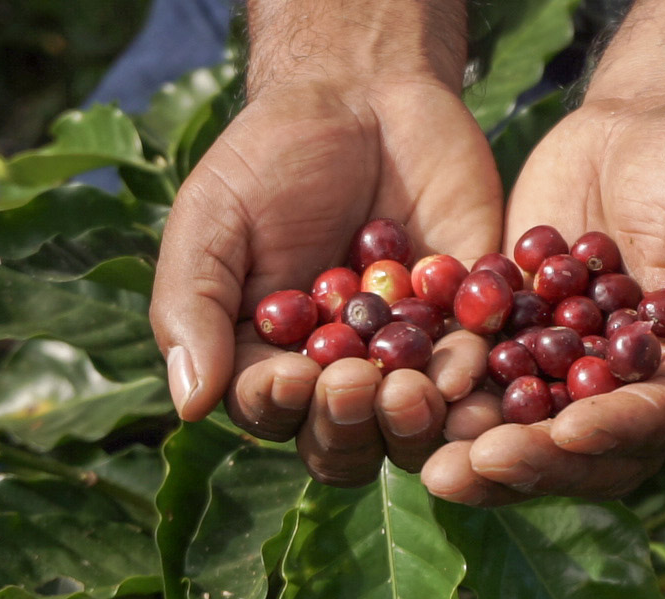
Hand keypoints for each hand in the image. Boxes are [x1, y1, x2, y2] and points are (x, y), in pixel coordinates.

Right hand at [150, 69, 502, 482]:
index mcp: (269, 359)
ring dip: (414, 421)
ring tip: (414, 390)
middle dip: (350, 423)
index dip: (280, 405)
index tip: (292, 374)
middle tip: (358, 383)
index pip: (271, 409)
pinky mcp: (467, 326)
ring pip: (413, 424)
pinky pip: (474, 370)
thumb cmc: (272, 157)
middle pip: (345, 438)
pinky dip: (472, 379)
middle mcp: (340, 374)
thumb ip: (193, 307)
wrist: (366, 93)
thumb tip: (189, 405)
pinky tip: (467, 368)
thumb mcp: (214, 219)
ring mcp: (407, 356)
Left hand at [420, 95, 664, 504]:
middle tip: (468, 465)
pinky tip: (395, 391)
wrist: (643, 124)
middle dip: (526, 460)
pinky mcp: (516, 343)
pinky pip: (478, 376)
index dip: (613, 432)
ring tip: (422, 450)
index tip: (568, 430)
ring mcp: (566, 374)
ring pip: (519, 428)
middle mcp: (628, 395)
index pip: (654, 423)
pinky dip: (441, 388)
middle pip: (578, 450)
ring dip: (472, 444)